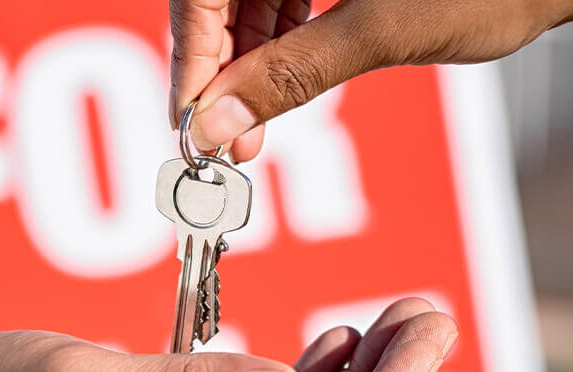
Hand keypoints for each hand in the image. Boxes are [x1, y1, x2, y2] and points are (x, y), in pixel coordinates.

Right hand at [170, 0, 572, 158]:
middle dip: (219, 66)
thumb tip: (218, 125)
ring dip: (245, 60)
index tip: (193, 123)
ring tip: (255, 126)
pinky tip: (281, 82)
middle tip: (225, 139)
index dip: (192, 57)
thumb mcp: (380, 32)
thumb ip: (290, 76)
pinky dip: (276, 38)